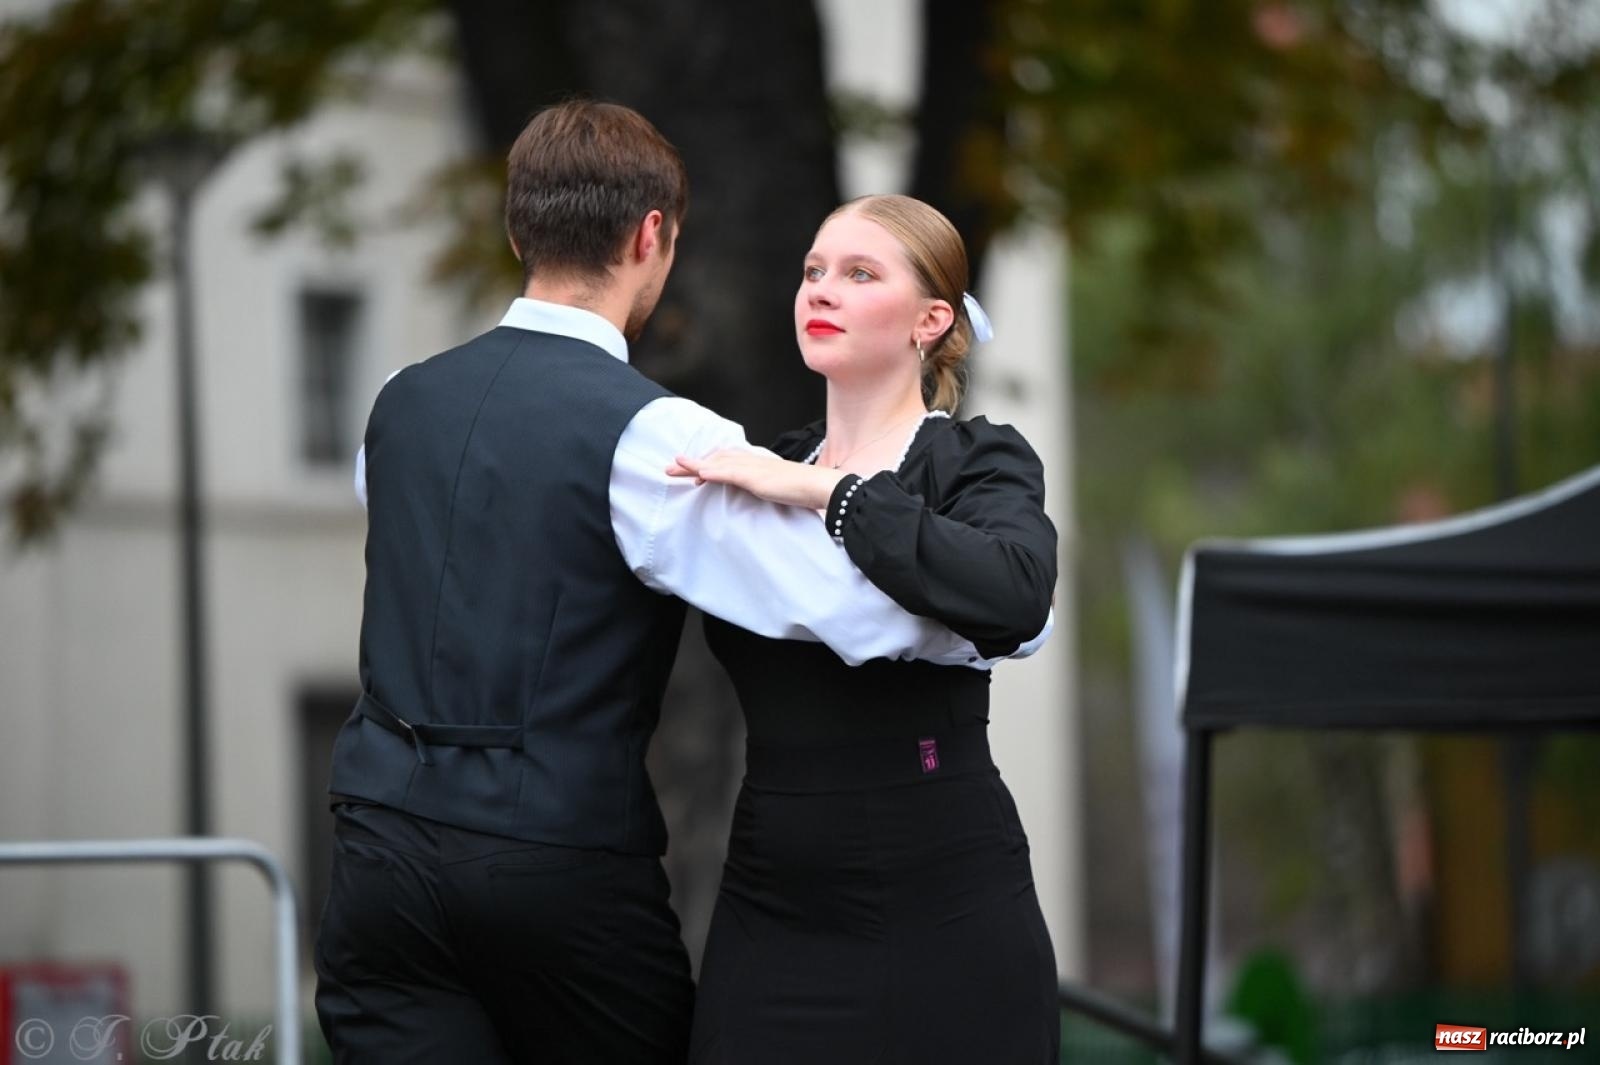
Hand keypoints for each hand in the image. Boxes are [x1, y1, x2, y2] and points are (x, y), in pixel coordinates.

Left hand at [667, 448, 845, 508]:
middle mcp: (752, 462)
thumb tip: (756, 492)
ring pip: (718, 462)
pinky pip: (731, 473)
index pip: (725, 461)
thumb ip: (762, 487)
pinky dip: (713, 471)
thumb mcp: (775, 489)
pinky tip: (699, 473)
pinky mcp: (756, 477)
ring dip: (694, 465)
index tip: (690, 473)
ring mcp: (753, 468)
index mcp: (755, 465)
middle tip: (670, 468)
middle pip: (716, 458)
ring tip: (674, 468)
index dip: (706, 465)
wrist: (820, 487)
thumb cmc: (802, 490)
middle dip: (691, 463)